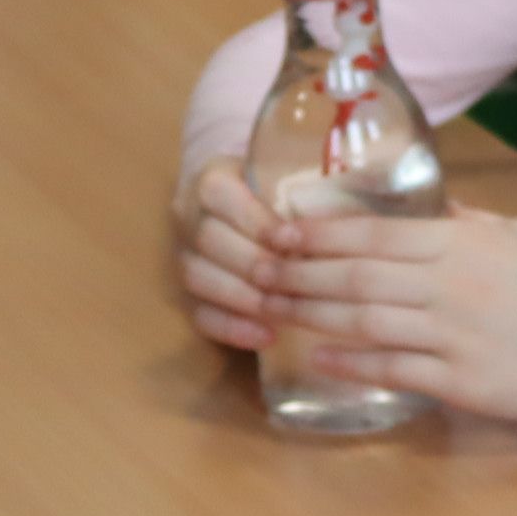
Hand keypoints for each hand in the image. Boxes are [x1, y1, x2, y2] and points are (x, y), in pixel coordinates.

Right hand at [173, 158, 280, 354]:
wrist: (233, 205)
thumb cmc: (269, 190)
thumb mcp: (279, 178)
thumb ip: (299, 195)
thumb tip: (336, 218)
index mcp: (209, 179)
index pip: (221, 196)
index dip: (256, 222)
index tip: (292, 242)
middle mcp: (187, 216)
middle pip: (209, 240)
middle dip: (254, 264)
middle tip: (292, 282)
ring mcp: (180, 256)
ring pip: (199, 278)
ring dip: (244, 298)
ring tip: (282, 311)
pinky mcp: (183, 292)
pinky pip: (199, 314)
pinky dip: (233, 328)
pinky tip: (267, 337)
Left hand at [252, 200, 516, 425]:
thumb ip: (468, 224)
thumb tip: (425, 208)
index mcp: (466, 243)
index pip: (374, 233)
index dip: (320, 233)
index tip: (280, 229)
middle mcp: (454, 285)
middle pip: (357, 276)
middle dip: (300, 272)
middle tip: (257, 268)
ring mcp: (457, 337)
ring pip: (365, 321)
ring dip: (311, 314)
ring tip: (272, 307)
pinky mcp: (465, 384)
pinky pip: (394, 370)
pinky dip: (351, 362)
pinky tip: (318, 355)